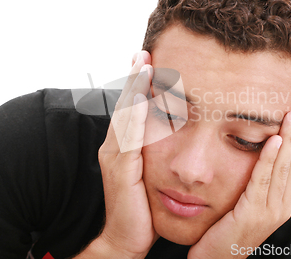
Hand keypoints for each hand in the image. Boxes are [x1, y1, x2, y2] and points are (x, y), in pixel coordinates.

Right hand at [83, 51, 157, 258]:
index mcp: (124, 145)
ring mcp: (116, 157)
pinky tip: (141, 100)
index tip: (147, 58)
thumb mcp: (151, 170)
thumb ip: (156, 149)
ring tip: (143, 65)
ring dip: (133, 89)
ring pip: (125, 116)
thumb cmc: (142, 205)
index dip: (138, 82)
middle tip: (143, 52)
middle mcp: (116, 146)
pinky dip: (134, 118)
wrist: (127, 238)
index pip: (131, 107)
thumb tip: (175, 128)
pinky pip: (128, 140)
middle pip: (125, 104)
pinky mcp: (121, 171)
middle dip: (134, 77)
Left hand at [188, 103, 290, 258]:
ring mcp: (270, 212)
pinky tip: (274, 139)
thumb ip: (256, 179)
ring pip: (283, 168)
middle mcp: (280, 206)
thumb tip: (263, 154)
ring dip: (289, 139)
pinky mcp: (253, 215)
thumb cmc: (225, 229)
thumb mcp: (244, 201)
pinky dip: (270, 158)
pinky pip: (262, 181)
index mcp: (281, 202)